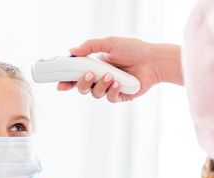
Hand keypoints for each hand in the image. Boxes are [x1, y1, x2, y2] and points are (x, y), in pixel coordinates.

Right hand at [57, 36, 182, 102]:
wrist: (154, 61)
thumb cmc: (134, 49)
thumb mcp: (110, 43)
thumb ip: (90, 46)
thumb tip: (72, 51)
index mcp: (95, 66)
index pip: (76, 76)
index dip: (67, 82)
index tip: (60, 85)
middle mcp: (100, 78)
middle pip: (82, 88)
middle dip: (82, 84)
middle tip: (90, 75)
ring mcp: (109, 88)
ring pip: (95, 94)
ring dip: (101, 85)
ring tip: (112, 76)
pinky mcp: (119, 96)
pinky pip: (109, 98)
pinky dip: (112, 91)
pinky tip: (120, 82)